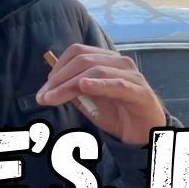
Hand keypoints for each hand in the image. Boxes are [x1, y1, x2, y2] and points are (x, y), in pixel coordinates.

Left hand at [36, 44, 165, 145]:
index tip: (44, 88)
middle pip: (84, 60)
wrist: (144, 134)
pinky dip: (100, 84)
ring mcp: (132, 76)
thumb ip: (74, 92)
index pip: (78, 52)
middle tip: (44, 97)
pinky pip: (118, 85)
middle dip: (60, 79)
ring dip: (71, 84)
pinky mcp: (140, 92)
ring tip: (54, 97)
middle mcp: (120, 63)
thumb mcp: (90, 103)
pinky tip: (84, 86)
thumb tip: (51, 86)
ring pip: (97, 70)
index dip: (58, 67)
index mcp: (108, 60)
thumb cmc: (118, 115)